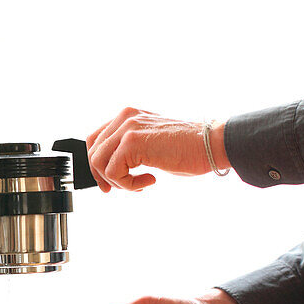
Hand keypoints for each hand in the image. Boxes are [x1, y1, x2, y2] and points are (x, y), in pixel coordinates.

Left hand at [85, 107, 229, 191]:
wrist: (210, 144)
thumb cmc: (187, 148)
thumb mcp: (151, 143)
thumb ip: (130, 149)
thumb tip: (109, 170)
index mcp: (128, 116)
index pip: (95, 140)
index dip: (98, 165)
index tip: (110, 182)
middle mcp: (125, 118)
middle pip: (93, 152)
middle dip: (104, 176)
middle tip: (123, 187)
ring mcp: (127, 128)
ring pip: (99, 163)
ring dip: (119, 181)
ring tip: (140, 183)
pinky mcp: (132, 143)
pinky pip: (114, 172)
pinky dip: (129, 184)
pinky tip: (150, 180)